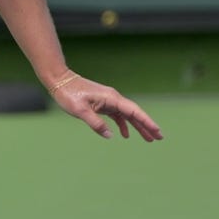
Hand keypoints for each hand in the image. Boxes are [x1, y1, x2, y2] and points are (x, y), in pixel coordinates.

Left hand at [49, 71, 163, 141]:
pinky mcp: (101, 102)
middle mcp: (112, 98)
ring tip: (148, 139)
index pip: (133, 111)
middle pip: (134, 113)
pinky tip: (124, 135)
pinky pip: (117, 114)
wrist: (59, 80)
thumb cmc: (68, 94)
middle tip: (159, 138)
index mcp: (111, 98)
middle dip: (147, 125)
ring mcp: (107, 100)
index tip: (157, 131)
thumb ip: (95, 123)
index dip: (146, 121)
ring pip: (127, 115)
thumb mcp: (80, 110)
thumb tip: (110, 136)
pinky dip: (123, 124)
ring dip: (137, 126)